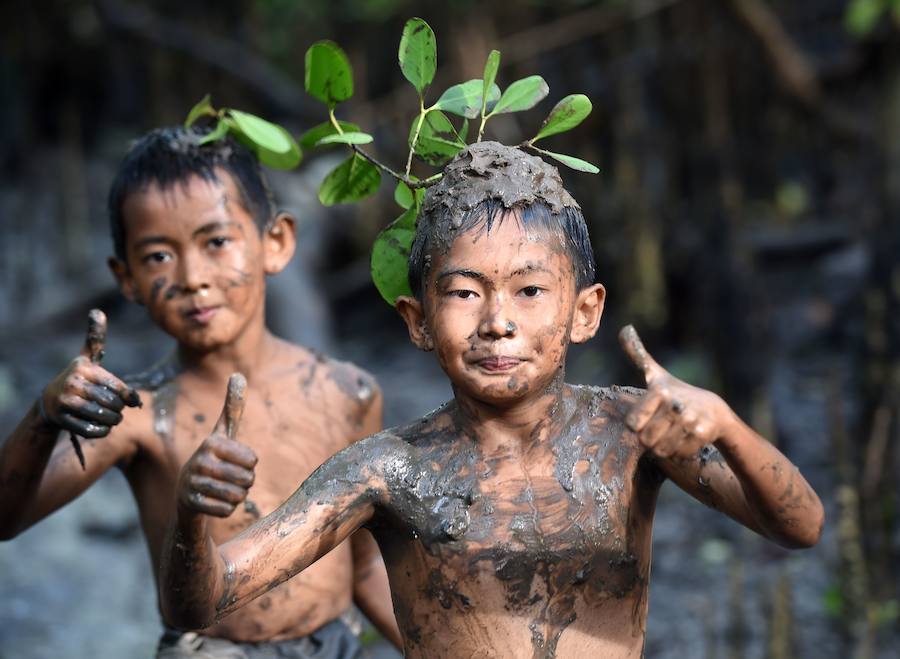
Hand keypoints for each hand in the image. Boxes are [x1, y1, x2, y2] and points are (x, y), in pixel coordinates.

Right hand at [39, 309, 141, 437]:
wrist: (50, 402)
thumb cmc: (78, 378)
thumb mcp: (86, 358)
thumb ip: (95, 338)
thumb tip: (97, 311)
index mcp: (84, 368)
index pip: (119, 388)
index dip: (129, 397)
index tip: (131, 401)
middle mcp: (73, 383)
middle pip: (113, 404)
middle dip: (120, 410)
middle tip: (117, 410)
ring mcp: (66, 403)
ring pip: (105, 418)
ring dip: (113, 421)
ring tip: (112, 418)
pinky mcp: (64, 421)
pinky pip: (94, 431)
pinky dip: (102, 431)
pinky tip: (101, 426)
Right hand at [177, 373, 256, 516]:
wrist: (186, 494)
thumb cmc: (213, 459)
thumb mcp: (223, 434)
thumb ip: (233, 408)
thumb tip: (238, 374)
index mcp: (212, 442)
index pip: (252, 460)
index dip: (249, 465)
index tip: (233, 462)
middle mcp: (200, 460)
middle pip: (247, 480)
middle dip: (244, 483)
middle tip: (228, 479)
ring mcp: (193, 483)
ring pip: (238, 496)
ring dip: (235, 497)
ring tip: (221, 490)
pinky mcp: (190, 504)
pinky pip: (226, 511)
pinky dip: (225, 509)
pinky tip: (213, 502)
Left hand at [619, 325, 732, 459]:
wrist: (715, 411)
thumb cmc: (677, 393)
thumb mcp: (656, 375)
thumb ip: (637, 355)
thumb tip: (624, 329)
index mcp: (659, 391)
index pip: (632, 424)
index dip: (638, 425)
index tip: (648, 417)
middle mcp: (674, 405)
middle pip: (645, 440)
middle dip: (650, 439)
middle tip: (660, 429)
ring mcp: (690, 420)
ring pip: (661, 450)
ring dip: (664, 447)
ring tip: (671, 434)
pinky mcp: (703, 435)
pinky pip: (678, 455)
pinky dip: (679, 452)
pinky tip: (684, 439)